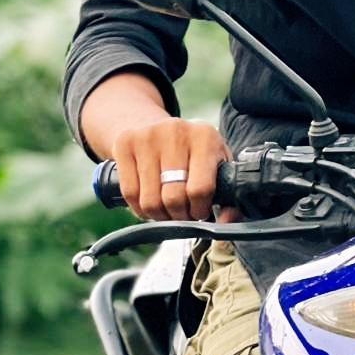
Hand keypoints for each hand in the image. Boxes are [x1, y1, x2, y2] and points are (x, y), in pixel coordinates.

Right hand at [113, 118, 232, 221]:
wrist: (157, 127)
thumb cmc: (193, 154)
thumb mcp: (217, 166)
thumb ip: (228, 198)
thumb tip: (225, 227)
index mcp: (205, 137)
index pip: (200, 188)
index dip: (198, 210)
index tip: (199, 212)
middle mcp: (176, 131)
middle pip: (173, 197)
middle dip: (179, 215)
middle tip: (182, 213)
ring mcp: (147, 136)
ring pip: (150, 200)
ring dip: (159, 215)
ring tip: (167, 209)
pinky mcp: (125, 143)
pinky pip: (130, 193)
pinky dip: (140, 208)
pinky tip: (149, 202)